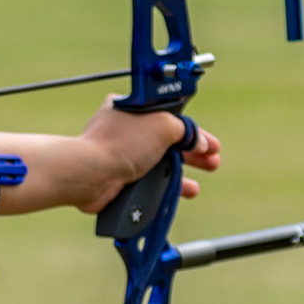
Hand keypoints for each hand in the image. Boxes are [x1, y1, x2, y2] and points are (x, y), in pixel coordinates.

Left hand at [75, 95, 221, 214]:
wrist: (91, 173)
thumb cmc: (120, 143)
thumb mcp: (163, 124)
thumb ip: (185, 130)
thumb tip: (199, 141)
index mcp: (132, 108)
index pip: (169, 116)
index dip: (192, 130)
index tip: (209, 143)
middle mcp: (124, 130)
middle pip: (166, 142)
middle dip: (192, 154)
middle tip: (212, 163)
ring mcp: (120, 155)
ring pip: (157, 164)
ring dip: (180, 175)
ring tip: (194, 188)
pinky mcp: (117, 178)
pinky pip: (146, 182)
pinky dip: (162, 188)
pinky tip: (175, 194)